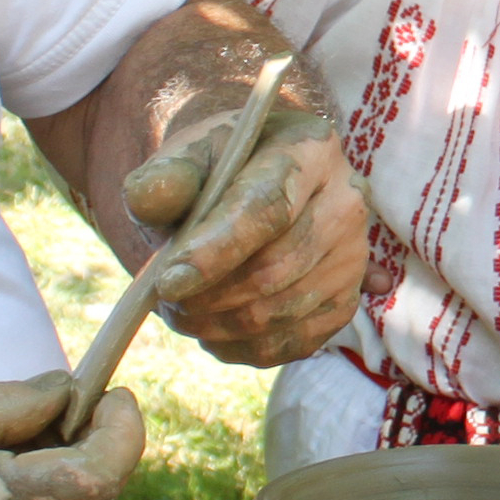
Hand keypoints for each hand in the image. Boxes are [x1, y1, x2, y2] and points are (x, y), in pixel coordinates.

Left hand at [123, 72, 367, 367]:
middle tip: (165, 300)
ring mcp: (353, 256)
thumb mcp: (187, 157)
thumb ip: (164, 176)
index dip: (216, 252)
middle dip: (209, 297)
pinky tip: (213, 331)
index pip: (268, 209)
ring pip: (282, 312)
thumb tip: (147, 197)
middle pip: (276, 269)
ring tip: (182, 312)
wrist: (255, 182)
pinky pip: (294, 343)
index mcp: (310, 150)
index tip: (168, 283)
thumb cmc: (218, 168)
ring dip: (219, 326)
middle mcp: (346, 202)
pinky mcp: (345, 300)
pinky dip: (244, 348)